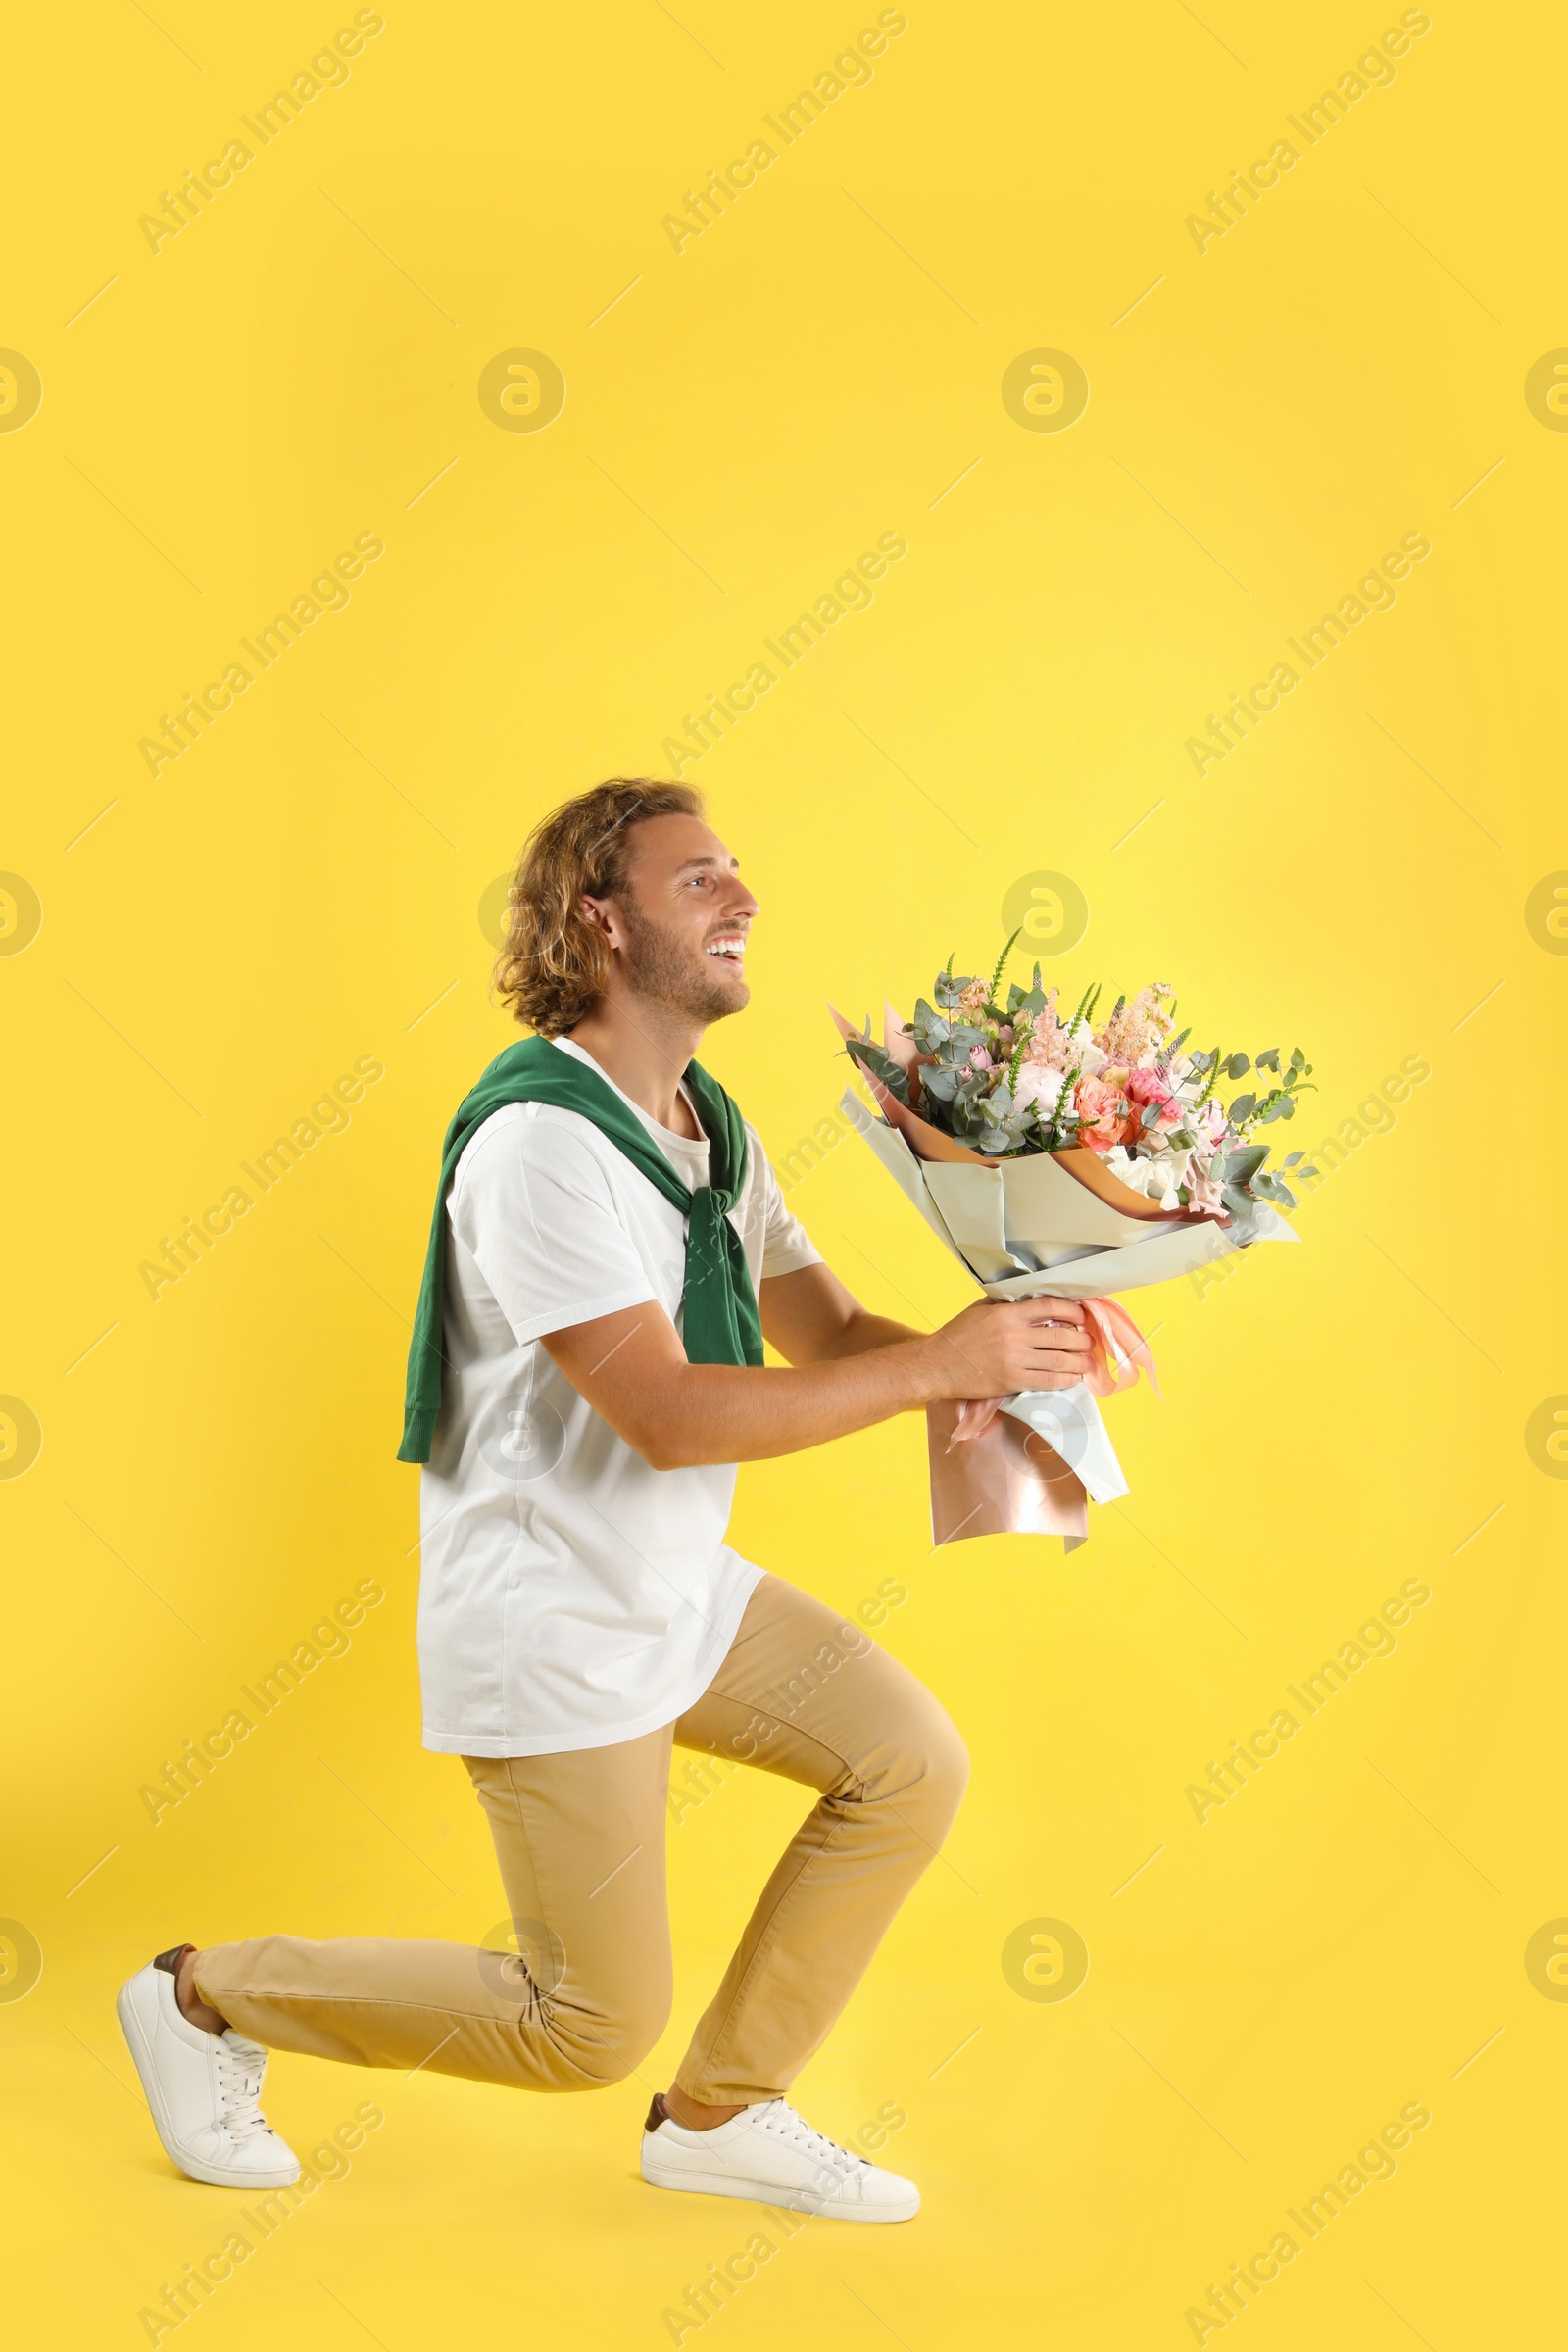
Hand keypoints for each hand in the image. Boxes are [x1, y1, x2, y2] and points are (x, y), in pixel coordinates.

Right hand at [923, 1297, 1092, 1400]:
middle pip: (1062, 1335)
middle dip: (1082, 1339)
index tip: (1081, 1316)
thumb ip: (1006, 1303)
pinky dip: (1066, 1379)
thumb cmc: (957, 1336)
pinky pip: (1049, 1381)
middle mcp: (1014, 1335)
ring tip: (1087, 1361)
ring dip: (1079, 1361)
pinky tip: (1073, 1377)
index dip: (1072, 1311)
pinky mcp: (1013, 1381)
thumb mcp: (980, 1309)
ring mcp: (1015, 1360)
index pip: (1050, 1306)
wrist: (937, 1365)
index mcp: (1007, 1314)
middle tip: (1088, 1341)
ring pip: (1060, 1360)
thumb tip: (1031, 1299)